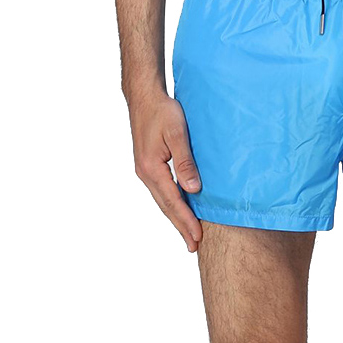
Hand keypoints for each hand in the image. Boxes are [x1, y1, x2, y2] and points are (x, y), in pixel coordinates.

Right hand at [129, 92, 202, 252]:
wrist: (144, 96)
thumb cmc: (162, 111)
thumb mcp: (178, 134)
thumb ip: (186, 162)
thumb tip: (193, 189)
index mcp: (151, 168)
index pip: (172, 201)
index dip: (186, 220)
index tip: (198, 237)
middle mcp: (145, 173)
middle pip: (166, 207)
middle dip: (181, 227)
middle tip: (194, 246)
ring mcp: (145, 171)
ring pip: (163, 201)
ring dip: (176, 219)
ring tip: (189, 235)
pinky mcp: (148, 167)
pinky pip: (162, 192)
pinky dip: (172, 205)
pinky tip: (180, 212)